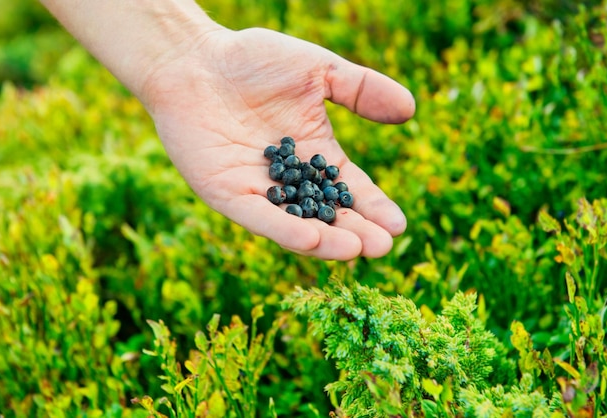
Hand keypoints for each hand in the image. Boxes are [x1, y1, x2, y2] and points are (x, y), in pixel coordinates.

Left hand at [142, 27, 414, 259]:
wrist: (195, 59)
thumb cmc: (253, 60)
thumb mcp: (318, 70)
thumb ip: (361, 89)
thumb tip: (410, 109)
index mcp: (314, 153)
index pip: (350, 187)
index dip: (374, 207)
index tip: (398, 225)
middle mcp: (290, 179)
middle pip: (328, 213)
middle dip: (356, 232)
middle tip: (383, 248)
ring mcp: (258, 189)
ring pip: (295, 223)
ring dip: (325, 240)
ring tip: (355, 249)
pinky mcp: (226, 193)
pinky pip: (257, 216)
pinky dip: (283, 228)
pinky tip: (310, 238)